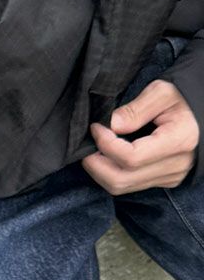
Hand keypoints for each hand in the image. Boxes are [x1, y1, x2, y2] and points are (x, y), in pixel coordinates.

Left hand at [82, 80, 198, 194]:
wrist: (203, 114)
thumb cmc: (183, 99)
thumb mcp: (162, 93)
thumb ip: (135, 109)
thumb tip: (110, 125)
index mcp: (178, 142)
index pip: (130, 157)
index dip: (105, 144)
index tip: (96, 127)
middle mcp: (175, 166)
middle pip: (120, 179)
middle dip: (94, 163)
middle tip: (87, 143)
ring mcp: (169, 176)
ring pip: (122, 186)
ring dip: (99, 170)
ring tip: (95, 148)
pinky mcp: (164, 180)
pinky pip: (129, 185)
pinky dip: (110, 172)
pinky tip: (107, 155)